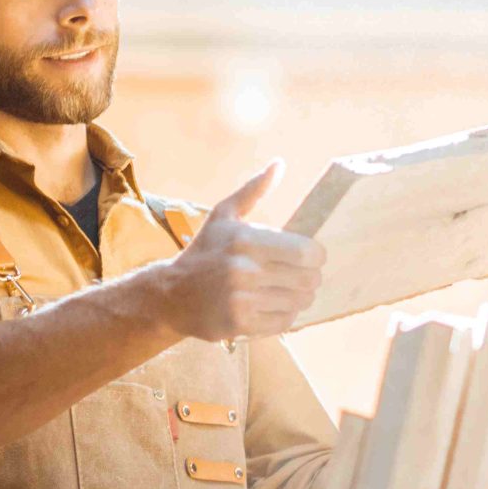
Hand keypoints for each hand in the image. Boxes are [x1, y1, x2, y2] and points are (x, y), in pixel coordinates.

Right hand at [156, 160, 325, 340]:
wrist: (170, 294)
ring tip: (284, 290)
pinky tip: (272, 305)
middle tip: (301, 276)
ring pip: (299, 302)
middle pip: (308, 279)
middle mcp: (244, 270)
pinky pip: (284, 322)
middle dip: (310, 278)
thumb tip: (279, 164)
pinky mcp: (239, 324)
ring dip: (298, 297)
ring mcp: (241, 299)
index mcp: (245, 240)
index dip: (316, 256)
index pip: (305, 252)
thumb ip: (253, 190)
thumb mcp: (223, 215)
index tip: (310, 257)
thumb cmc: (204, 251)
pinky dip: (285, 315)